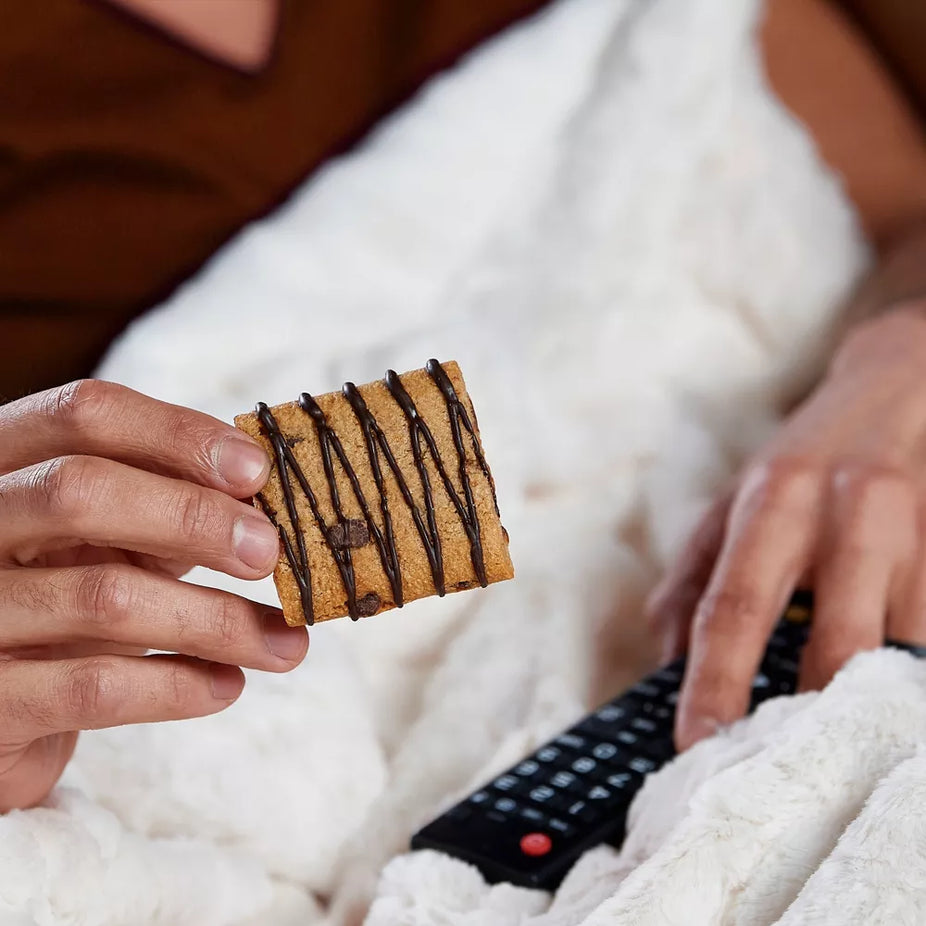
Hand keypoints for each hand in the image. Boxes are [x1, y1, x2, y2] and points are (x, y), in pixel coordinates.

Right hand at [0, 380, 307, 810]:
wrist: (0, 709)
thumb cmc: (65, 603)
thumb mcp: (106, 537)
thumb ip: (166, 504)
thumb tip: (268, 495)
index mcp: (2, 465)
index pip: (84, 414)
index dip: (178, 434)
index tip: (256, 470)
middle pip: (81, 490)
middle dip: (194, 517)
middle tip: (271, 553)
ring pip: (103, 596)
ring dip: (217, 621)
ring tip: (286, 644)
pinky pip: (94, 687)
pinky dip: (178, 686)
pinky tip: (227, 685)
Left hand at [646, 305, 925, 750]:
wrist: (895, 392)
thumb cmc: (800, 464)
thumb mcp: (731, 505)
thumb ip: (692, 579)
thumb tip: (663, 661)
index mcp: (773, 502)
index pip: (734, 607)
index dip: (713, 683)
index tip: (695, 744)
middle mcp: (847, 515)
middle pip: (834, 643)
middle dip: (807, 716)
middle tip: (775, 769)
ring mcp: (913, 536)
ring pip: (896, 650)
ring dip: (862, 706)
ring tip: (832, 748)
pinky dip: (901, 678)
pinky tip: (877, 704)